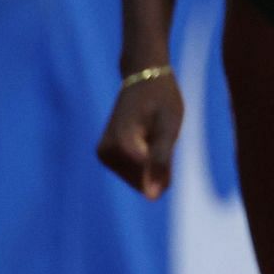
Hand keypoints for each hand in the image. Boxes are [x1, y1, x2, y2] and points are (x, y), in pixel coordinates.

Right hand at [97, 72, 182, 199]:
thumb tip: (153, 198)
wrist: (143, 76)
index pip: (149, 178)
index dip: (166, 165)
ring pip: (138, 179)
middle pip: (142, 180)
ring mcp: (103, 155)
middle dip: (159, 164)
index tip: (166, 137)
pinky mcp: (105, 156)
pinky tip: (147, 135)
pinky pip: (133, 172)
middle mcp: (106, 153)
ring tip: (152, 132)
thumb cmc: (162, 99)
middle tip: (159, 131)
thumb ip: (162, 162)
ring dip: (152, 162)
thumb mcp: (170, 127)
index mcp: (122, 144)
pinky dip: (145, 160)